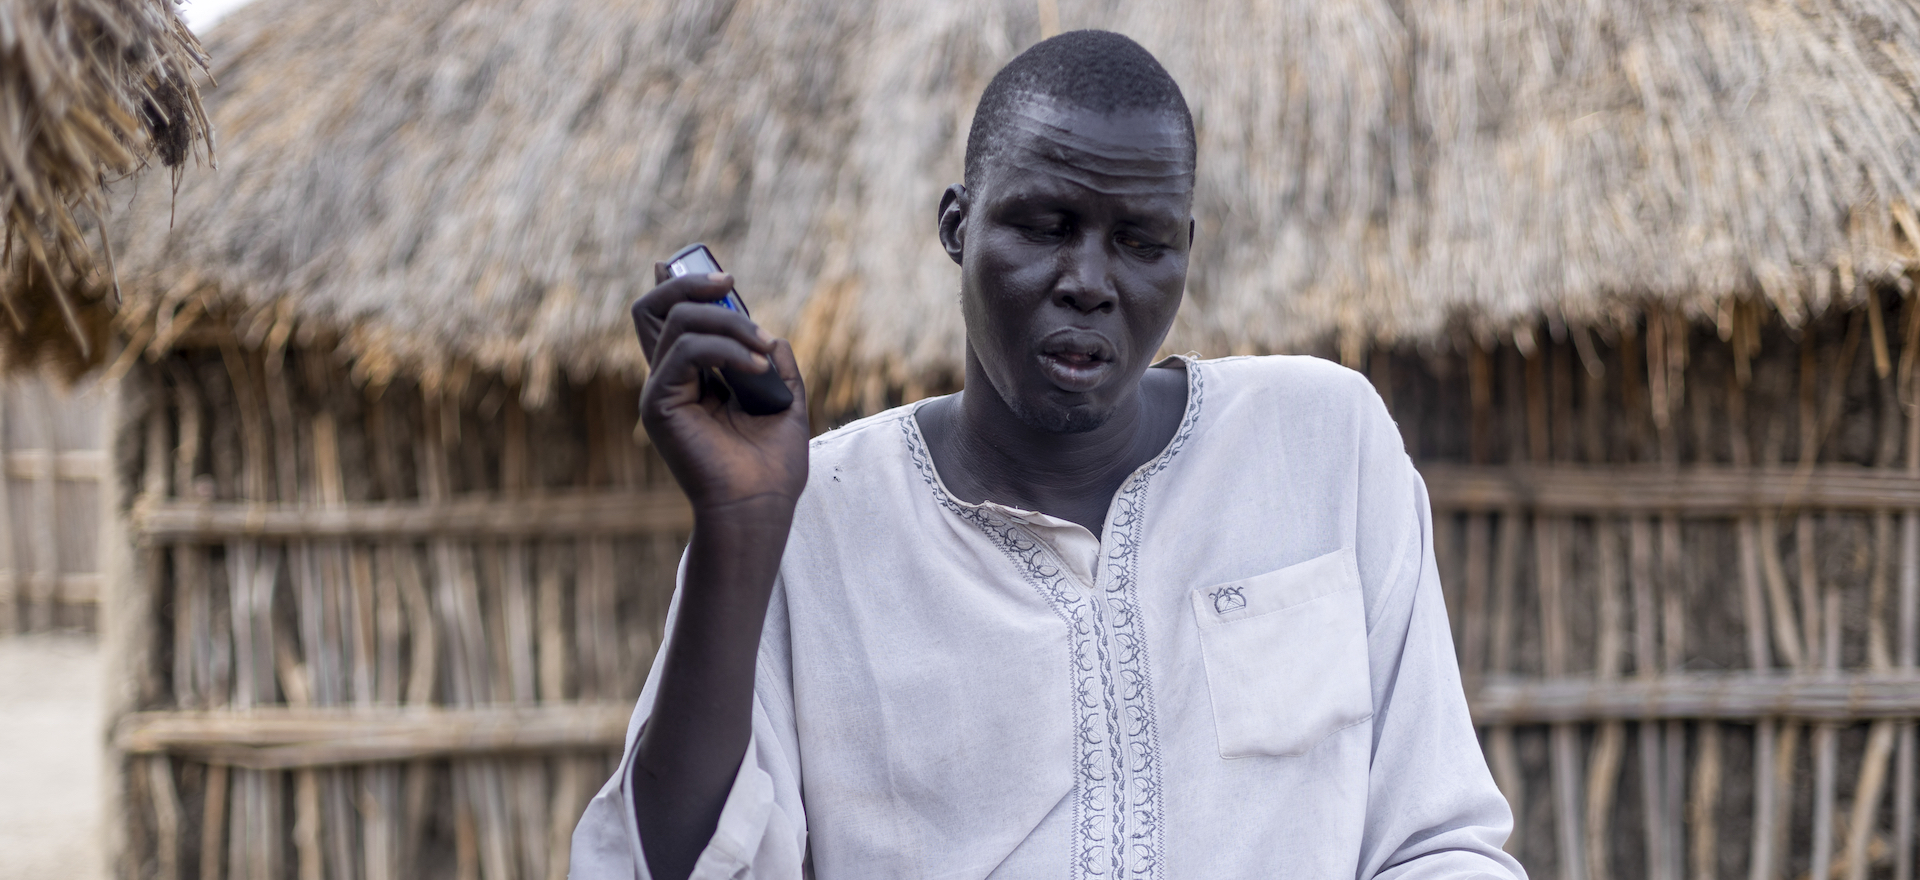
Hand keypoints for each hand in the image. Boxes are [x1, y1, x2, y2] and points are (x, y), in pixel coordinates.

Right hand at [632, 263, 809, 513]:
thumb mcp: (784, 400)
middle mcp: (669, 381)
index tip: (721, 274)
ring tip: (763, 351)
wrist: (760, 504)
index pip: (668, 319)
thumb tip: (770, 334)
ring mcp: (660, 391)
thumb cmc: (771, 465)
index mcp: (692, 379)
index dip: (680, 284)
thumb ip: (774, 362)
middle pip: (654, 308)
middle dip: (693, 283)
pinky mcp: (658, 404)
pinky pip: (686, 350)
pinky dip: (727, 349)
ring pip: (677, 320)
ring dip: (729, 324)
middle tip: (732, 285)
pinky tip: (756, 369)